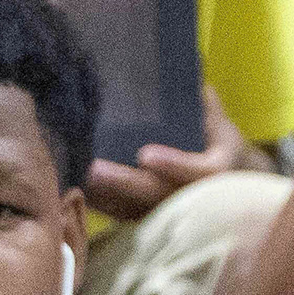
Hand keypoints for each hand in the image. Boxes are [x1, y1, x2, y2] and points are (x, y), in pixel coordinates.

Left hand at [85, 91, 251, 222]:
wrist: (220, 176)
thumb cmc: (215, 140)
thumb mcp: (217, 119)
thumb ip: (203, 102)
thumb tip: (187, 78)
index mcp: (217, 170)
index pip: (198, 172)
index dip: (173, 164)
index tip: (146, 155)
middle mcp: (193, 197)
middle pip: (157, 194)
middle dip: (124, 182)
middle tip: (93, 168)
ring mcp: (167, 211)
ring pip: (134, 208)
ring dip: (103, 194)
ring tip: (76, 175)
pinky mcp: (146, 216)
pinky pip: (119, 213)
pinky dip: (97, 202)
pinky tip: (74, 187)